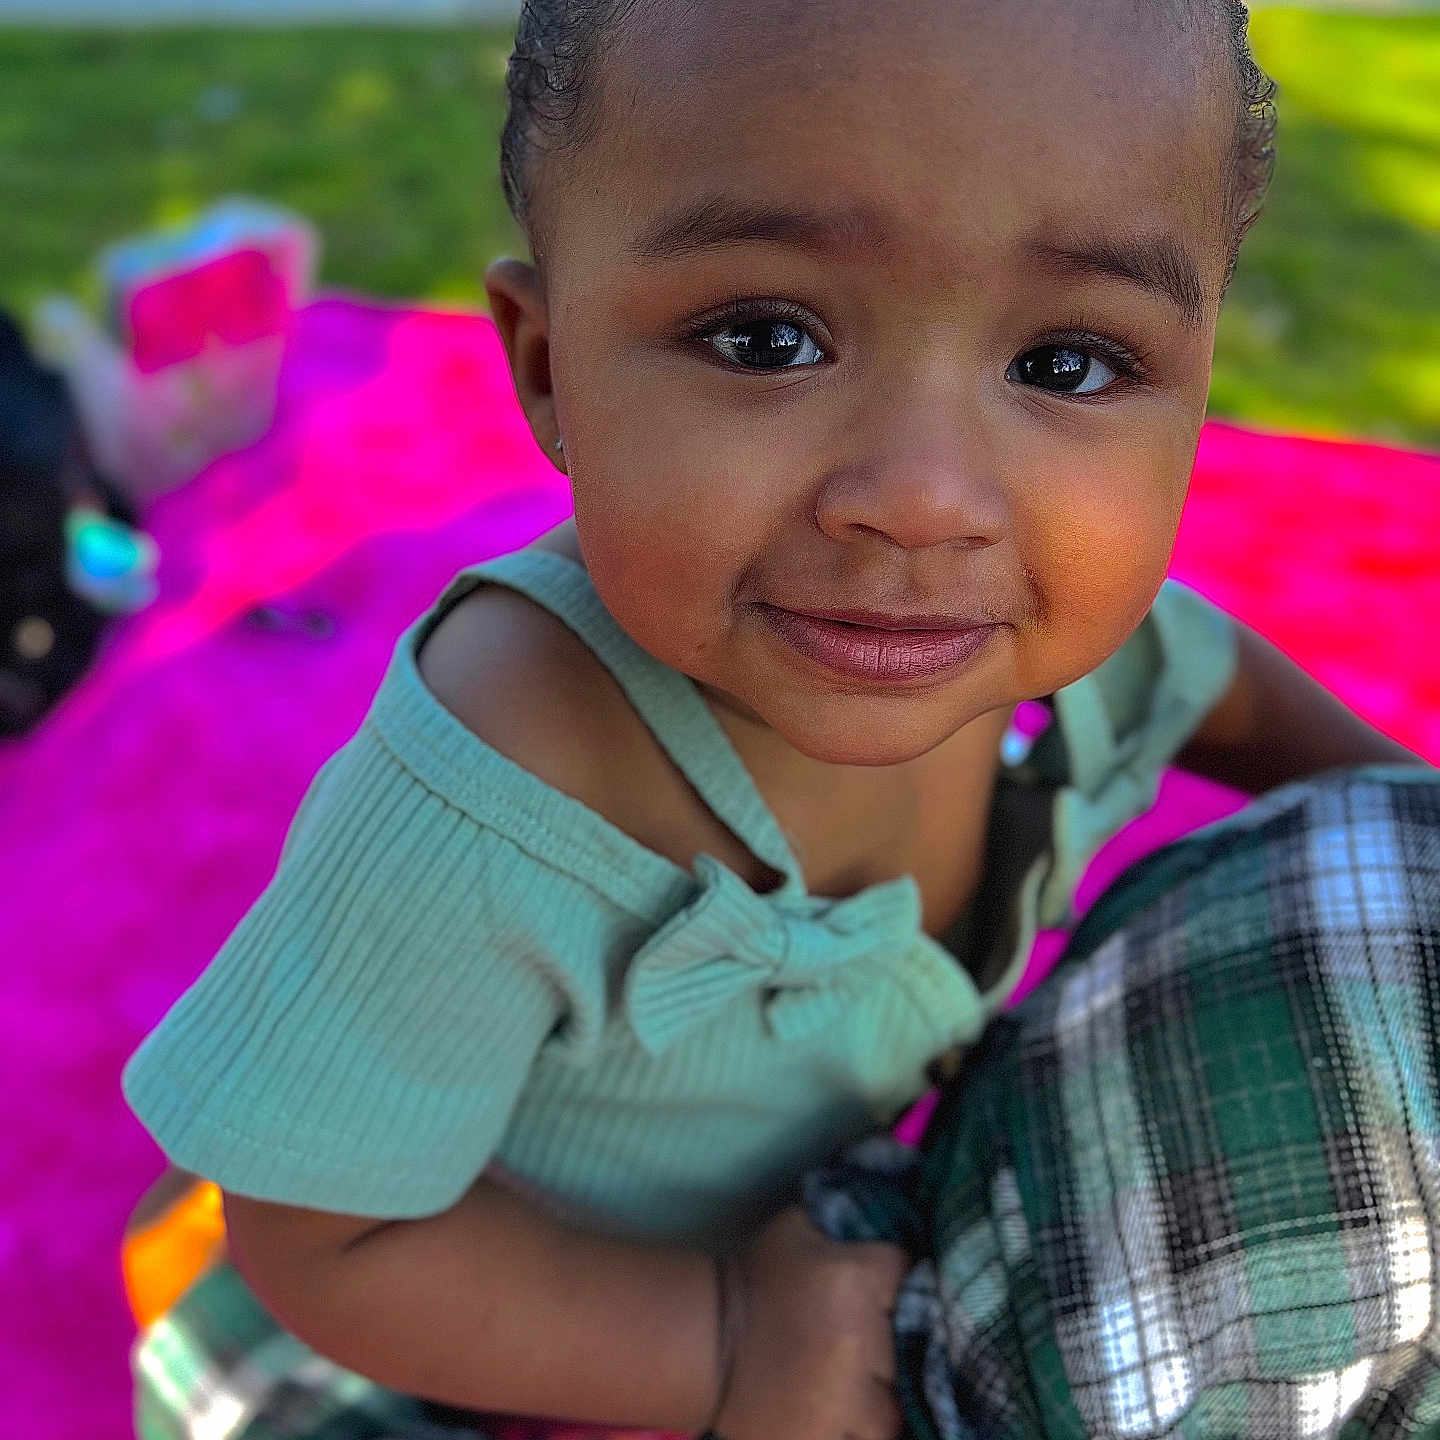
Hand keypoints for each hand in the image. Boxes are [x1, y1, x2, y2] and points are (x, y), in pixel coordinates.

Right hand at [708, 1206, 906, 1439]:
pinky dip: (849, 1433)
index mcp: (857, 1282)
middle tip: (868, 1343)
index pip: (906, 1271)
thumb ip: (840, 1227)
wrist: (705, 1340)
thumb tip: (871, 1221)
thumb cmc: (754, 1277)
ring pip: (890, 1415)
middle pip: (911, 1350)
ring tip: (855, 1394)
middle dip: (891, 1346)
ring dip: (877, 1405)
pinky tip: (837, 1418)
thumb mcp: (796, 1230)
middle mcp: (864, 1345)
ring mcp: (846, 1403)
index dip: (895, 1277)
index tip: (881, 1283)